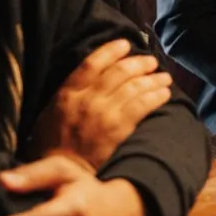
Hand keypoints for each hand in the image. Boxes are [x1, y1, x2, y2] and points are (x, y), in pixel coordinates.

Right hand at [31, 39, 172, 168]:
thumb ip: (71, 92)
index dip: (111, 51)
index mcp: (67, 93)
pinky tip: (165, 93)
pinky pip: (142, 106)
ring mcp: (104, 114)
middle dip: (139, 63)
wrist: (61, 171)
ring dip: (153, 79)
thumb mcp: (50, 111)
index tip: (125, 44)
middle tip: (151, 61)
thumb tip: (95, 74)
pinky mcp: (119, 129)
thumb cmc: (51, 143)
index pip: (92, 64)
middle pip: (119, 72)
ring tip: (164, 77)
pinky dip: (156, 96)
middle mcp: (87, 100)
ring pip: (134, 87)